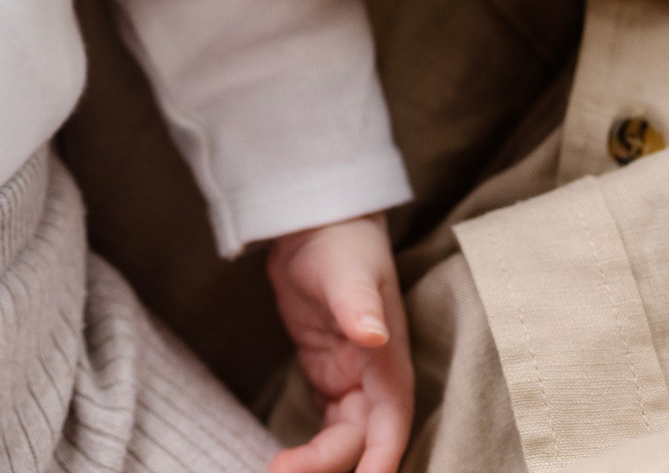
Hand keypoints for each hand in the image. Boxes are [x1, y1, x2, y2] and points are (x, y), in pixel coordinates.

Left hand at [265, 215, 410, 472]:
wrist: (317, 221)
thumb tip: (375, 335)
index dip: (381, 456)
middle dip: (331, 464)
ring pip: (343, 437)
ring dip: (318, 462)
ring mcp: (351, 377)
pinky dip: (312, 447)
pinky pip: (327, 424)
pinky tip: (286, 461)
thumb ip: (359, 304)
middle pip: (361, 438)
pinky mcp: (327, 373)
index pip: (391, 420)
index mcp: (389, 357)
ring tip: (277, 472)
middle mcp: (375, 376)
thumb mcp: (347, 271)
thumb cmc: (341, 242)